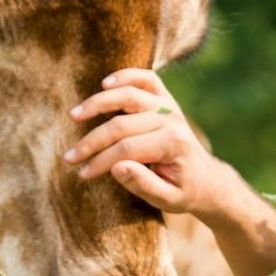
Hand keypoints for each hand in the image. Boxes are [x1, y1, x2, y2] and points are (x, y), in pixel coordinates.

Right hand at [63, 69, 237, 216]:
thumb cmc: (184, 192)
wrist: (206, 179)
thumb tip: (116, 167)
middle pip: (121, 125)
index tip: (82, 174)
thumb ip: (143, 185)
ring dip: (98, 103)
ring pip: (129, 95)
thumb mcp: (167, 199)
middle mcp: (171, 120)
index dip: (100, 161)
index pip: (127, 149)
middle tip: (69, 157)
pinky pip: (147, 79)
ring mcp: (169, 106)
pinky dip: (126, 76)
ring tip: (74, 115)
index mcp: (173, 144)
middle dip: (91, 142)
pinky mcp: (166, 99)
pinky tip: (105, 84)